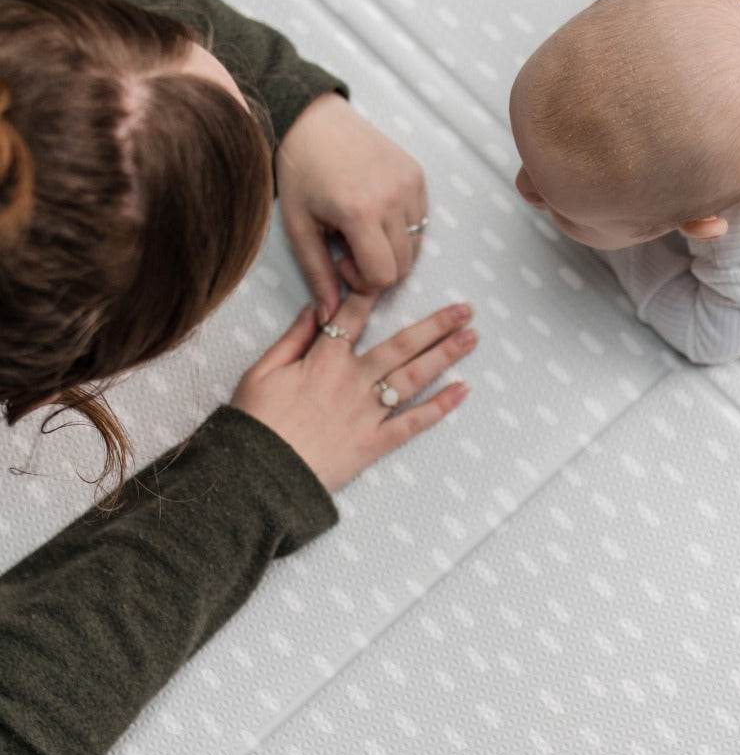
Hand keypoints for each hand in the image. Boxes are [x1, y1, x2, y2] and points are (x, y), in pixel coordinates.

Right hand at [230, 294, 475, 492]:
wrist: (256, 480)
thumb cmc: (253, 425)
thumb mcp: (261, 373)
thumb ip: (291, 339)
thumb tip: (313, 308)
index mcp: (324, 360)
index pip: (354, 317)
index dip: (373, 292)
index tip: (394, 275)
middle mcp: (353, 381)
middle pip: (401, 345)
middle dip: (435, 324)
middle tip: (465, 308)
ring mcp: (367, 413)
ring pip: (414, 377)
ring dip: (445, 356)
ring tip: (472, 338)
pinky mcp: (374, 443)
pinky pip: (413, 423)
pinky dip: (440, 407)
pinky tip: (462, 391)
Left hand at [276, 93, 427, 322]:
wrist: (314, 120)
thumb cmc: (300, 173)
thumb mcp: (299, 227)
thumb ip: (317, 274)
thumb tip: (328, 318)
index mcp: (361, 212)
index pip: (385, 276)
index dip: (363, 281)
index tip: (341, 260)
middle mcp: (394, 198)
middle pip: (404, 266)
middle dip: (377, 267)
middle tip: (349, 245)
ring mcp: (411, 184)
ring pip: (416, 246)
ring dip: (391, 248)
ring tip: (361, 228)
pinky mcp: (419, 174)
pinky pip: (421, 221)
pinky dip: (401, 227)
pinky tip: (374, 210)